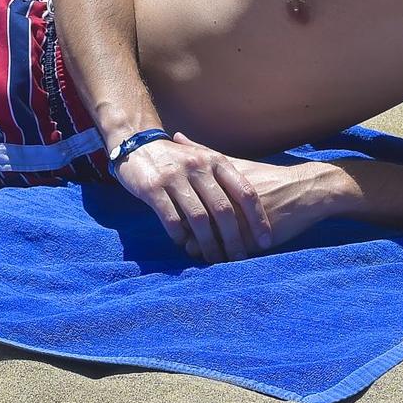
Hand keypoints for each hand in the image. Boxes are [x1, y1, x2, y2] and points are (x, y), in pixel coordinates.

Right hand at [112, 131, 271, 262]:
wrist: (136, 143)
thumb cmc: (176, 158)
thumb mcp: (204, 160)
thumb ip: (223, 180)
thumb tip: (250, 212)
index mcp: (215, 161)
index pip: (245, 191)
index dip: (258, 219)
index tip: (266, 241)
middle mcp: (198, 167)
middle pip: (223, 210)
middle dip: (234, 239)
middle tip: (239, 259)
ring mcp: (175, 177)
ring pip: (198, 219)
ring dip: (208, 244)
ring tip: (213, 259)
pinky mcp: (152, 188)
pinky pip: (171, 219)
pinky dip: (180, 236)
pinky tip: (184, 244)